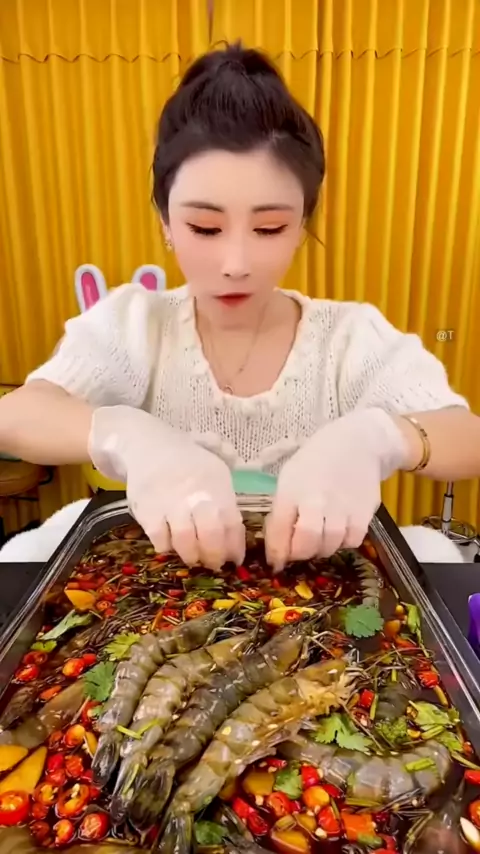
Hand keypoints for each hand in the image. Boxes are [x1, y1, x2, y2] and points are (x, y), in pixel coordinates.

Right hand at [89, 406, 244, 569]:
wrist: (149, 445)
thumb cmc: (188, 463)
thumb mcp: (215, 469)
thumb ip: (227, 499)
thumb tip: (237, 537)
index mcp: (217, 484)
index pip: (232, 522)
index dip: (235, 546)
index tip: (235, 559)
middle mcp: (195, 493)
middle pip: (210, 534)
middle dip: (214, 556)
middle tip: (214, 565)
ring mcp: (170, 502)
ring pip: (185, 540)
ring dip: (192, 556)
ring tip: (193, 559)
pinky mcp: (147, 509)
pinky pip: (160, 539)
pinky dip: (167, 547)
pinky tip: (170, 545)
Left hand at [265, 408, 408, 570]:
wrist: (357, 443)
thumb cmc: (316, 461)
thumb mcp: (290, 478)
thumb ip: (283, 511)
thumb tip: (278, 547)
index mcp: (292, 490)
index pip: (279, 530)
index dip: (276, 552)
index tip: (276, 562)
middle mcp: (317, 500)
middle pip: (306, 544)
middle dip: (300, 554)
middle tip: (300, 549)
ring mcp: (342, 507)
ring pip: (330, 546)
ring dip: (321, 549)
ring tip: (319, 538)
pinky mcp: (365, 512)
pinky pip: (352, 541)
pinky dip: (343, 542)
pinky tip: (339, 531)